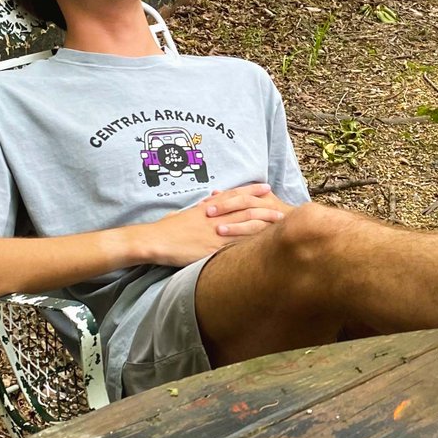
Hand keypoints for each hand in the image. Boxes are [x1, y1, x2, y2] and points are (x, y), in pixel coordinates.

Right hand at [141, 185, 287, 265]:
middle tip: (282, 208)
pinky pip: (235, 246)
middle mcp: (215, 218)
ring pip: (245, 226)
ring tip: (280, 224)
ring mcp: (215, 233)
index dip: (252, 190)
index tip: (266, 187)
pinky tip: (264, 246)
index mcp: (209, 208)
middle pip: (245, 210)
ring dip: (264, 224)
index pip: (235, 195)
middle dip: (265, 208)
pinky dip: (250, 245)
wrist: (155, 240)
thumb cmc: (167, 227)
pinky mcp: (212, 249)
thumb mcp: (186, 213)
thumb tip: (208, 204)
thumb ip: (201, 209)